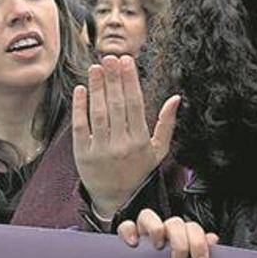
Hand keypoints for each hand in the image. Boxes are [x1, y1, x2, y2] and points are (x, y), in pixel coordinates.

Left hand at [73, 55, 179, 216]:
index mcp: (140, 141)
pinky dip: (80, 108)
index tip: (127, 61)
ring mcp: (101, 150)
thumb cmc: (139, 171)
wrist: (117, 200)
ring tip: (95, 67)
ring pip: (99, 113)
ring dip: (97, 88)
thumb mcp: (158, 151)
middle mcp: (121, 145)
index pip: (135, 105)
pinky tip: (81, 89)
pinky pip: (81, 127)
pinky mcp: (83, 155)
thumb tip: (176, 98)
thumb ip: (167, 124)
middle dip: (113, 79)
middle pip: (117, 105)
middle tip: (109, 57)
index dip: (130, 81)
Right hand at [117, 208, 218, 257]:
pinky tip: (134, 243)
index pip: (192, 228)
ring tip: (158, 247)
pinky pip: (126, 226)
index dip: (199, 242)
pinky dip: (129, 231)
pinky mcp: (129, 238)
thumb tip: (212, 239)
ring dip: (155, 228)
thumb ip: (201, 251)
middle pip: (174, 222)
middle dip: (180, 241)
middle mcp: (164, 231)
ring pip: (148, 215)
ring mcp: (145, 233)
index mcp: (181, 236)